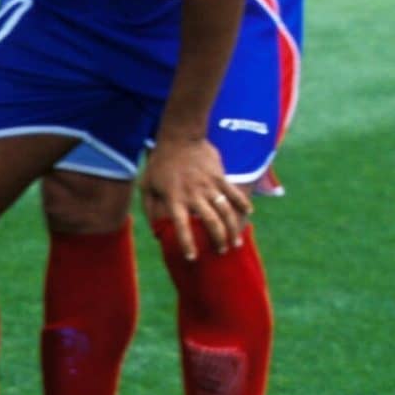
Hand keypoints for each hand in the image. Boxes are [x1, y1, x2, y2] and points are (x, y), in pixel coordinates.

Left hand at [142, 136, 250, 260]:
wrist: (179, 137)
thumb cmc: (160, 163)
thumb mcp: (147, 185)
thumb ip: (149, 208)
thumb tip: (155, 231)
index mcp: (173, 198)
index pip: (180, 226)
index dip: (186, 243)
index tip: (192, 258)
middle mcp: (193, 194)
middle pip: (210, 222)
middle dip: (217, 240)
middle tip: (221, 252)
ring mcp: (208, 185)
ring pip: (225, 211)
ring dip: (232, 229)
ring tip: (235, 242)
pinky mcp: (220, 176)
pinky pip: (234, 193)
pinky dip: (243, 204)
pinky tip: (247, 215)